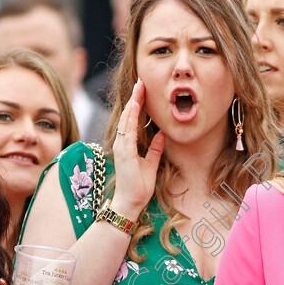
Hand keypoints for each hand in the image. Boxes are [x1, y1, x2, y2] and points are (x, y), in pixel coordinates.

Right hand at [110, 79, 165, 219]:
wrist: (130, 203)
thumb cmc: (139, 187)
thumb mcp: (151, 164)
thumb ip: (155, 149)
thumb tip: (161, 134)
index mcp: (127, 145)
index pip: (132, 120)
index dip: (137, 105)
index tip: (143, 91)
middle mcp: (122, 143)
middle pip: (128, 115)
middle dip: (135, 97)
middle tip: (141, 81)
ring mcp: (121, 147)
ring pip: (127, 118)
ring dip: (133, 102)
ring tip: (140, 86)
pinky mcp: (124, 152)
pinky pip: (128, 129)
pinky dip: (131, 116)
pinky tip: (136, 104)